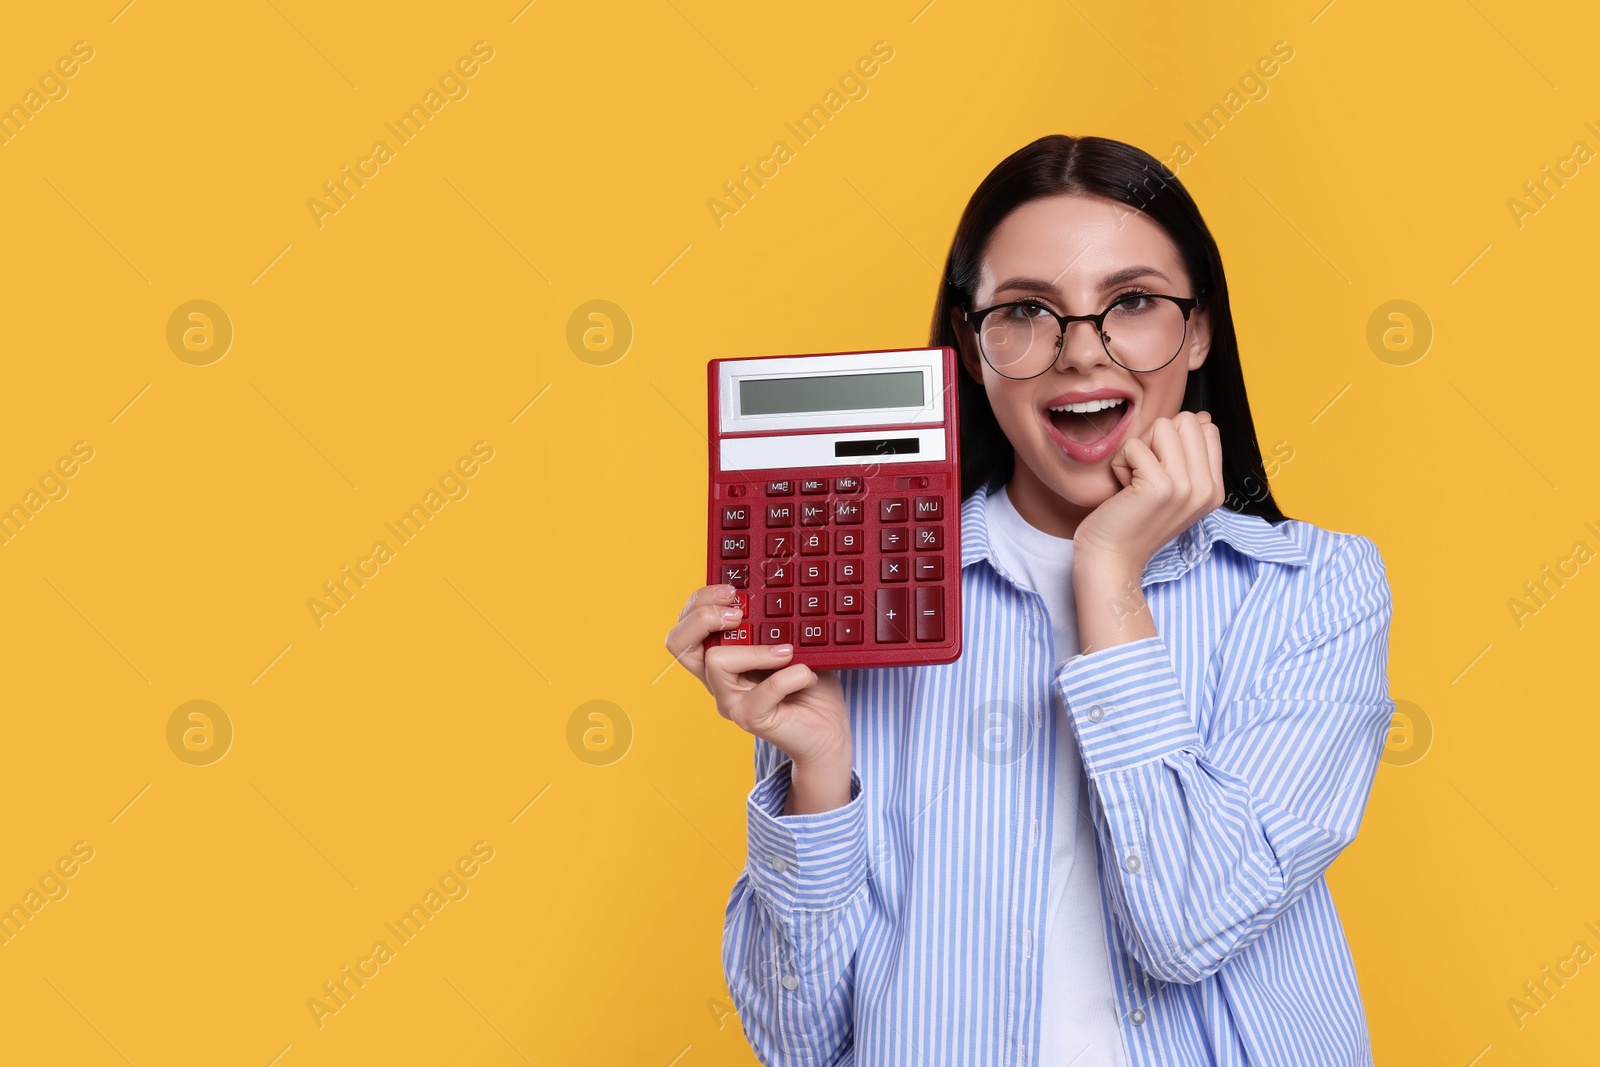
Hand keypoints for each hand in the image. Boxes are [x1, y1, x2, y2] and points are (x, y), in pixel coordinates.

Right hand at [663, 585, 851, 772]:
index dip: (699, 602)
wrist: (827, 730)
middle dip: (703, 616)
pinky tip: (807, 674)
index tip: (732, 591)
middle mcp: (716, 679)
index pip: (685, 626)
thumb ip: (774, 624)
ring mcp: (731, 702)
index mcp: (719, 657)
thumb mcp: (789, 642)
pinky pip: (764, 690)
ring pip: (716, 661)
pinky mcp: (752, 720)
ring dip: (755, 649)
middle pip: (678, 643)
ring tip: (786, 650)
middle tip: (738, 612)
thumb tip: (775, 596)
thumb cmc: (807, 684)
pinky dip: (790, 676)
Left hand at [1072, 410, 1223, 575]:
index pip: (1206, 429)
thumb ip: (1189, 454)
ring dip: (1138, 449)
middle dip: (1156, 439)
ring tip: (1133, 481)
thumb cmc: (1132, 520)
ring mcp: (1187, 488)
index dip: (1173, 440)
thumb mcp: (1172, 488)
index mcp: (1213, 489)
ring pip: (1163, 426)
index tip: (1159, 472)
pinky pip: (1135, 445)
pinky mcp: (1160, 486)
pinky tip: (1123, 489)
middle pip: (1186, 421)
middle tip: (1143, 474)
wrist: (1111, 558)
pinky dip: (1121, 463)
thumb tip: (1201, 416)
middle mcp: (1206, 489)